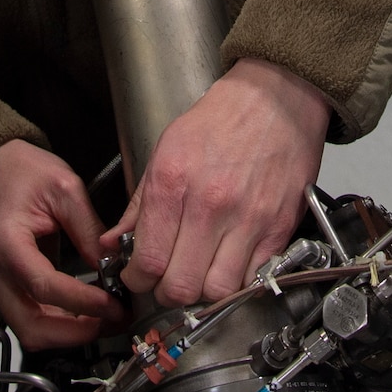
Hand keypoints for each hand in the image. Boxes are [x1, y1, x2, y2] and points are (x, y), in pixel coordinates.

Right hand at [0, 139, 123, 348]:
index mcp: (5, 242)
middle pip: (33, 325)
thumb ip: (90, 231)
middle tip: (114, 320)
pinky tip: (87, 313)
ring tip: (107, 319)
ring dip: (71, 333)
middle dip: (78, 331)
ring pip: (31, 331)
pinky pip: (30, 319)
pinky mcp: (2, 289)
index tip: (113, 304)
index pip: (45, 286)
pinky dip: (60, 325)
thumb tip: (113, 266)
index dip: (83, 302)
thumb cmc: (22, 172)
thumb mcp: (65, 189)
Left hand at [102, 58, 331, 307]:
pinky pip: (252, 278)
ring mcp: (247, 219)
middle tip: (167, 281)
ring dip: (204, 292)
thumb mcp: (166, 148)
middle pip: (181, 286)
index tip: (139, 277)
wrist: (277, 98)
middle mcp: (210, 205)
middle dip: (167, 292)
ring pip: (218, 291)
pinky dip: (238, 281)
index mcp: (173, 182)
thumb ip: (139, 203)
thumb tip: (114, 242)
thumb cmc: (223, 118)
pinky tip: (228, 264)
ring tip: (199, 274)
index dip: (137, 279)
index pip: (147, 260)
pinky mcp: (278, 227)